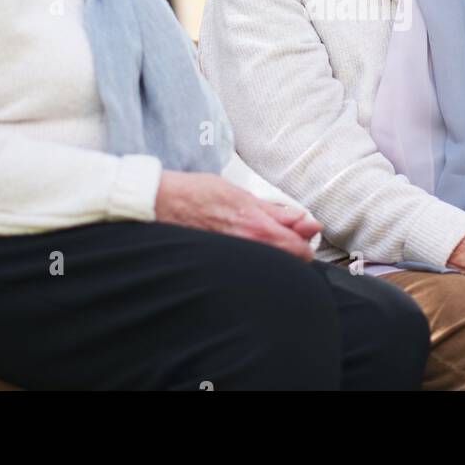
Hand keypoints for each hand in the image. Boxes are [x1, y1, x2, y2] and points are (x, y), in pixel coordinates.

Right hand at [154, 171, 314, 260]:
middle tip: (282, 235)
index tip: (302, 231)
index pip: (300, 250)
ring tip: (260, 240)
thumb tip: (303, 219)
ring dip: (273, 256)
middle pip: (288, 263)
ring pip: (269, 267)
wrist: (160, 205)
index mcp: (258, 228)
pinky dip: (254, 262)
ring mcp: (234, 261)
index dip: (305, 240)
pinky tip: (244, 249)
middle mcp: (249, 250)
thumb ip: (275, 211)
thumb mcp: (241, 194)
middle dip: (292, 251)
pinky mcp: (221, 267)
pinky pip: (248, 270)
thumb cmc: (197, 195)